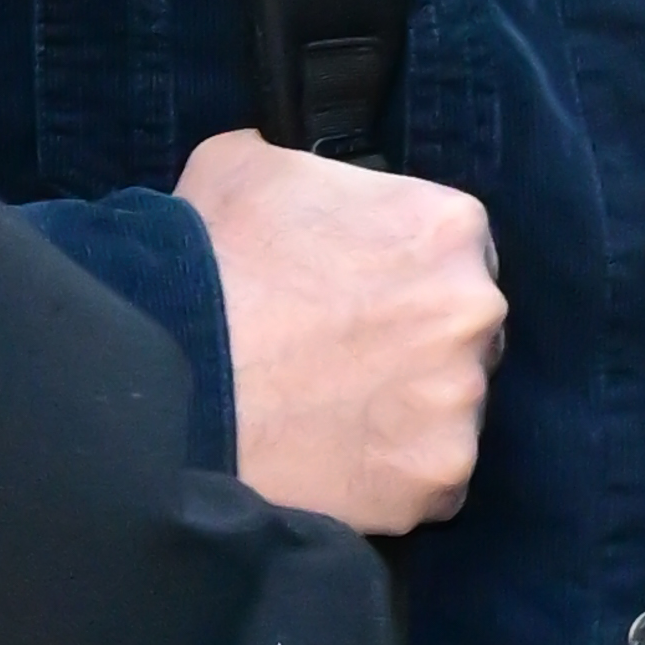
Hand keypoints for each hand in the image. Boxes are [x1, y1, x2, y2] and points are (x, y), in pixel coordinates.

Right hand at [176, 129, 505, 533]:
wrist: (168, 376)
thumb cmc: (212, 260)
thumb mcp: (253, 163)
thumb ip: (314, 171)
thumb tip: (309, 182)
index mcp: (448, 226)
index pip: (454, 250)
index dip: (405, 272)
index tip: (364, 295)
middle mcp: (475, 309)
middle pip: (463, 327)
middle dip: (417, 340)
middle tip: (345, 358)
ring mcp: (461, 399)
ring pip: (450, 405)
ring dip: (407, 410)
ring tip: (332, 414)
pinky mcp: (438, 477)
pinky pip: (433, 481)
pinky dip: (394, 476)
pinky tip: (338, 462)